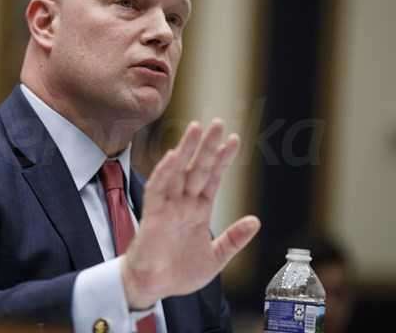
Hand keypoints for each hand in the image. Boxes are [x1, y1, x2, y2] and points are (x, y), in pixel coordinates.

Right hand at [121, 119, 260, 308]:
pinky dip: (165, 171)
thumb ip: (233, 239)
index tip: (234, 140)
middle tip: (218, 123)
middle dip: (208, 146)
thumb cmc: (178, 272)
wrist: (153, 287)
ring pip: (178, 172)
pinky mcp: (153, 215)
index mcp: (198, 211)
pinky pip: (158, 188)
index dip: (223, 160)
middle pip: (198, 168)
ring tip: (197, 128)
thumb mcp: (215, 257)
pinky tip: (174, 155)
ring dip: (187, 150)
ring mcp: (168, 207)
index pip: (213, 179)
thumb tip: (255, 221)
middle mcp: (183, 204)